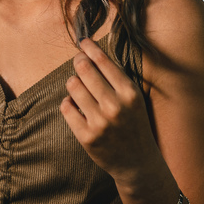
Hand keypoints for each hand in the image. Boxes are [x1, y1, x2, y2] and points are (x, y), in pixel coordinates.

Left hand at [60, 37, 161, 185]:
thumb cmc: (134, 124)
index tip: (83, 41)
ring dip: (73, 83)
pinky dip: (68, 103)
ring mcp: (99, 122)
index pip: (103, 61)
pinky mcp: (86, 136)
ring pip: (72, 86)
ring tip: (78, 87)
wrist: (137, 162)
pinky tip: (76, 105)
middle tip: (78, 62)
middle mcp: (115, 106)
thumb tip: (89, 52)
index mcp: (129, 93)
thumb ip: (116, 78)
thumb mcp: (133, 98)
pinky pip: (66, 107)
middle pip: (84, 69)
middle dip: (79, 61)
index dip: (89, 47)